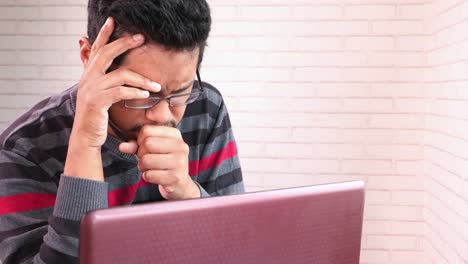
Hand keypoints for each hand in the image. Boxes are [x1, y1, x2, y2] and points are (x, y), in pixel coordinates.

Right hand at [64, 17, 160, 180]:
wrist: (85, 137)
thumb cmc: (95, 116)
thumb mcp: (97, 94)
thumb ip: (102, 80)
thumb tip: (113, 70)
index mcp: (88, 75)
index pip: (96, 49)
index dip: (104, 34)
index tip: (113, 21)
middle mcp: (88, 78)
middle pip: (107, 54)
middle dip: (124, 43)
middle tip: (140, 37)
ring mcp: (91, 89)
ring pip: (120, 75)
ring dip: (142, 79)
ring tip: (157, 86)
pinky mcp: (97, 102)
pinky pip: (120, 92)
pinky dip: (135, 92)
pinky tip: (146, 94)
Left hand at [120, 126, 199, 199]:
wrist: (179, 183)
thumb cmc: (163, 161)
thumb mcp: (152, 148)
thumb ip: (136, 144)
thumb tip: (122, 146)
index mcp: (175, 134)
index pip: (146, 130)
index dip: (140, 140)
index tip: (146, 147)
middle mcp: (181, 146)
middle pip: (146, 143)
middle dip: (141, 153)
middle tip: (148, 159)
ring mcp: (179, 161)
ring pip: (146, 160)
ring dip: (143, 166)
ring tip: (151, 168)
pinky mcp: (175, 177)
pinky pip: (149, 175)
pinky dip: (147, 177)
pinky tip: (156, 176)